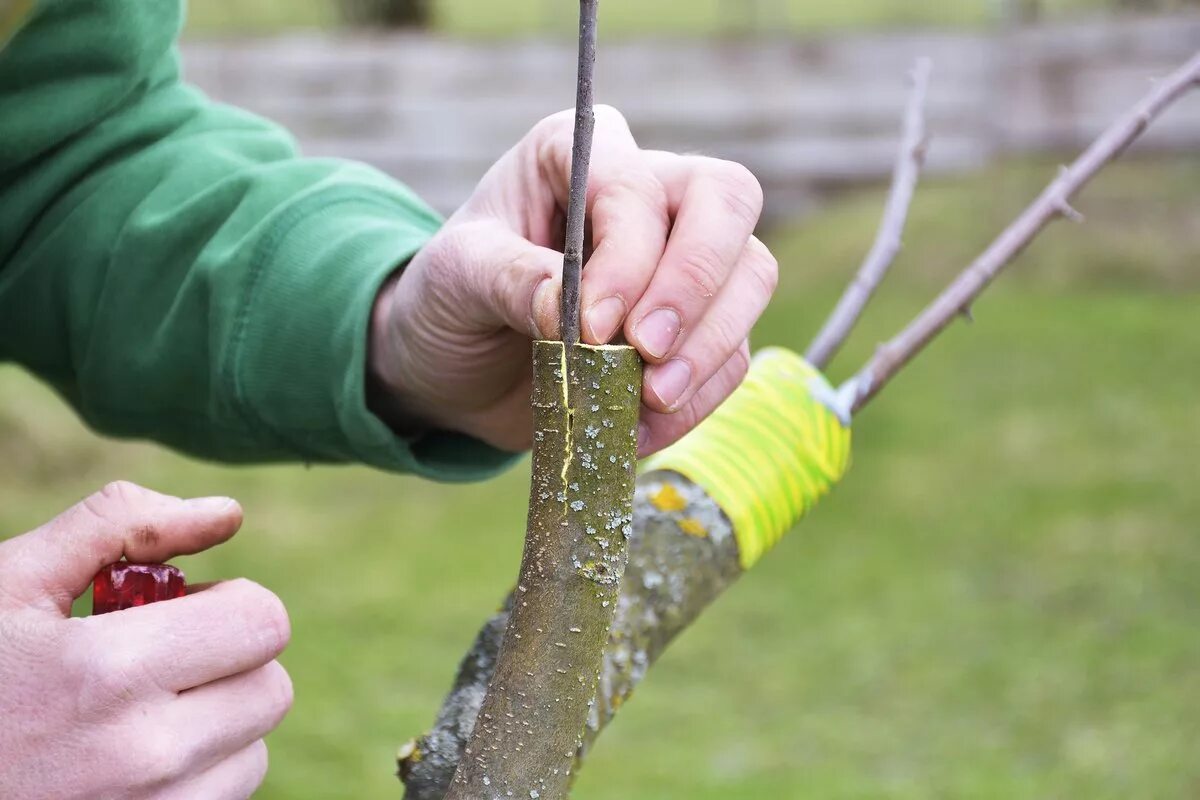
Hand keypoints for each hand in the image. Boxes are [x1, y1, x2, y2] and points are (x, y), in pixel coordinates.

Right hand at [0, 482, 291, 799]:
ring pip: (254, 750)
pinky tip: (129, 760)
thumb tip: (226, 513)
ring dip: (216, 722)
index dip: (230, 601)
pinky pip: (225, 799)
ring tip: (136, 712)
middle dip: (229, 660)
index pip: (263, 621)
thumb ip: (119, 527)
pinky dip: (198, 775)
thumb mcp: (10, 582)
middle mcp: (143, 755)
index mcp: (110, 671)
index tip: (184, 608)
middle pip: (271, 687)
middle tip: (161, 657)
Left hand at [370, 106, 777, 455]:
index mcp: (581, 155)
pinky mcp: (697, 326)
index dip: (630, 259)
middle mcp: (647, 190)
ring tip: (647, 401)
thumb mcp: (454, 278)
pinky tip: (640, 427)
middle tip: (647, 356)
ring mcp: (683, 257)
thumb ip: (510, 280)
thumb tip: (572, 310)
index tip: (590, 328)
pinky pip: (733, 353)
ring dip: (709, 348)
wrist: (456, 366)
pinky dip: (698, 398)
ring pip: (751, 276)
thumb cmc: (450, 299)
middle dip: (695, 287)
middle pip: (727, 202)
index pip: (639, 187)